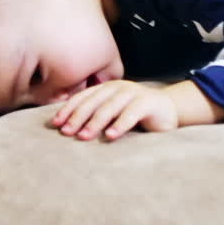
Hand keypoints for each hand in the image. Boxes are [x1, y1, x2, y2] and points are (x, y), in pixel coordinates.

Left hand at [49, 79, 178, 140]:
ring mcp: (133, 93)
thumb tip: (67, 128)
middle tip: (66, 132)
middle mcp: (117, 88)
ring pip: (110, 107)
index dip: (68, 109)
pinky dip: (120, 124)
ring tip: (84, 136)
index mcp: (105, 89)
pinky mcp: (148, 102)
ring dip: (95, 122)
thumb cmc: (135, 115)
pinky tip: (111, 136)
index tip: (56, 124)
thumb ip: (96, 116)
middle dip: (77, 117)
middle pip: (93, 102)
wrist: (167, 110)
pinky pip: (131, 113)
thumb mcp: (113, 114)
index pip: (83, 97)